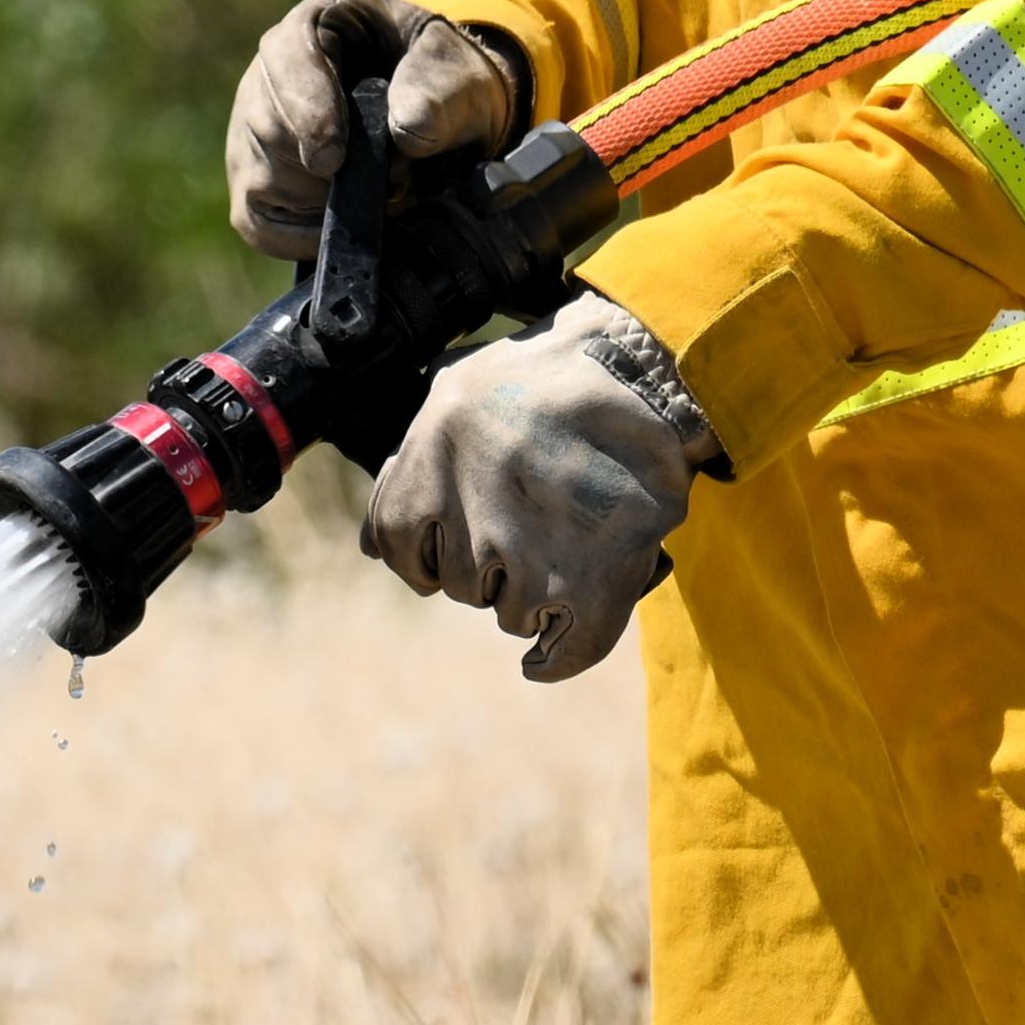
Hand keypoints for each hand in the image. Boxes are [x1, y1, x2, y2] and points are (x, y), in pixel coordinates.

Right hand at [224, 0, 526, 259]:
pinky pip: (257, 222)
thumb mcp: (459, 71)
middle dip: (327, 170)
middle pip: (266, 126)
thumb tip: (408, 131)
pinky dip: (302, 235)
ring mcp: (254, 128)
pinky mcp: (255, 182)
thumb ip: (439, 90)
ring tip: (378, 192)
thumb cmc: (445, 84)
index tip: (332, 159)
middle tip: (392, 181)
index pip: (287, 57)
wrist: (446, 119)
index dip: (307, 110)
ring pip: (260, 179)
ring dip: (323, 202)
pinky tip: (343, 220)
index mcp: (320, 23)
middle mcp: (271, 72)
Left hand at [360, 294, 718, 682]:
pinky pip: (563, 649)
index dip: (423, 545)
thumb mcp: (462, 387)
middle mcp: (472, 499)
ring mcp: (530, 548)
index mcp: (433, 446)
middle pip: (457, 581)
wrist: (652, 369)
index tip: (454, 536)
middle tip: (535, 520)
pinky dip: (558, 656)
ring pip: (508, 611)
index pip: (392, 538)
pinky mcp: (591, 582)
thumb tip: (371, 545)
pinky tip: (547, 655)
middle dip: (489, 562)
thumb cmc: (555, 372)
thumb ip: (416, 460)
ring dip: (535, 590)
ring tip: (572, 535)